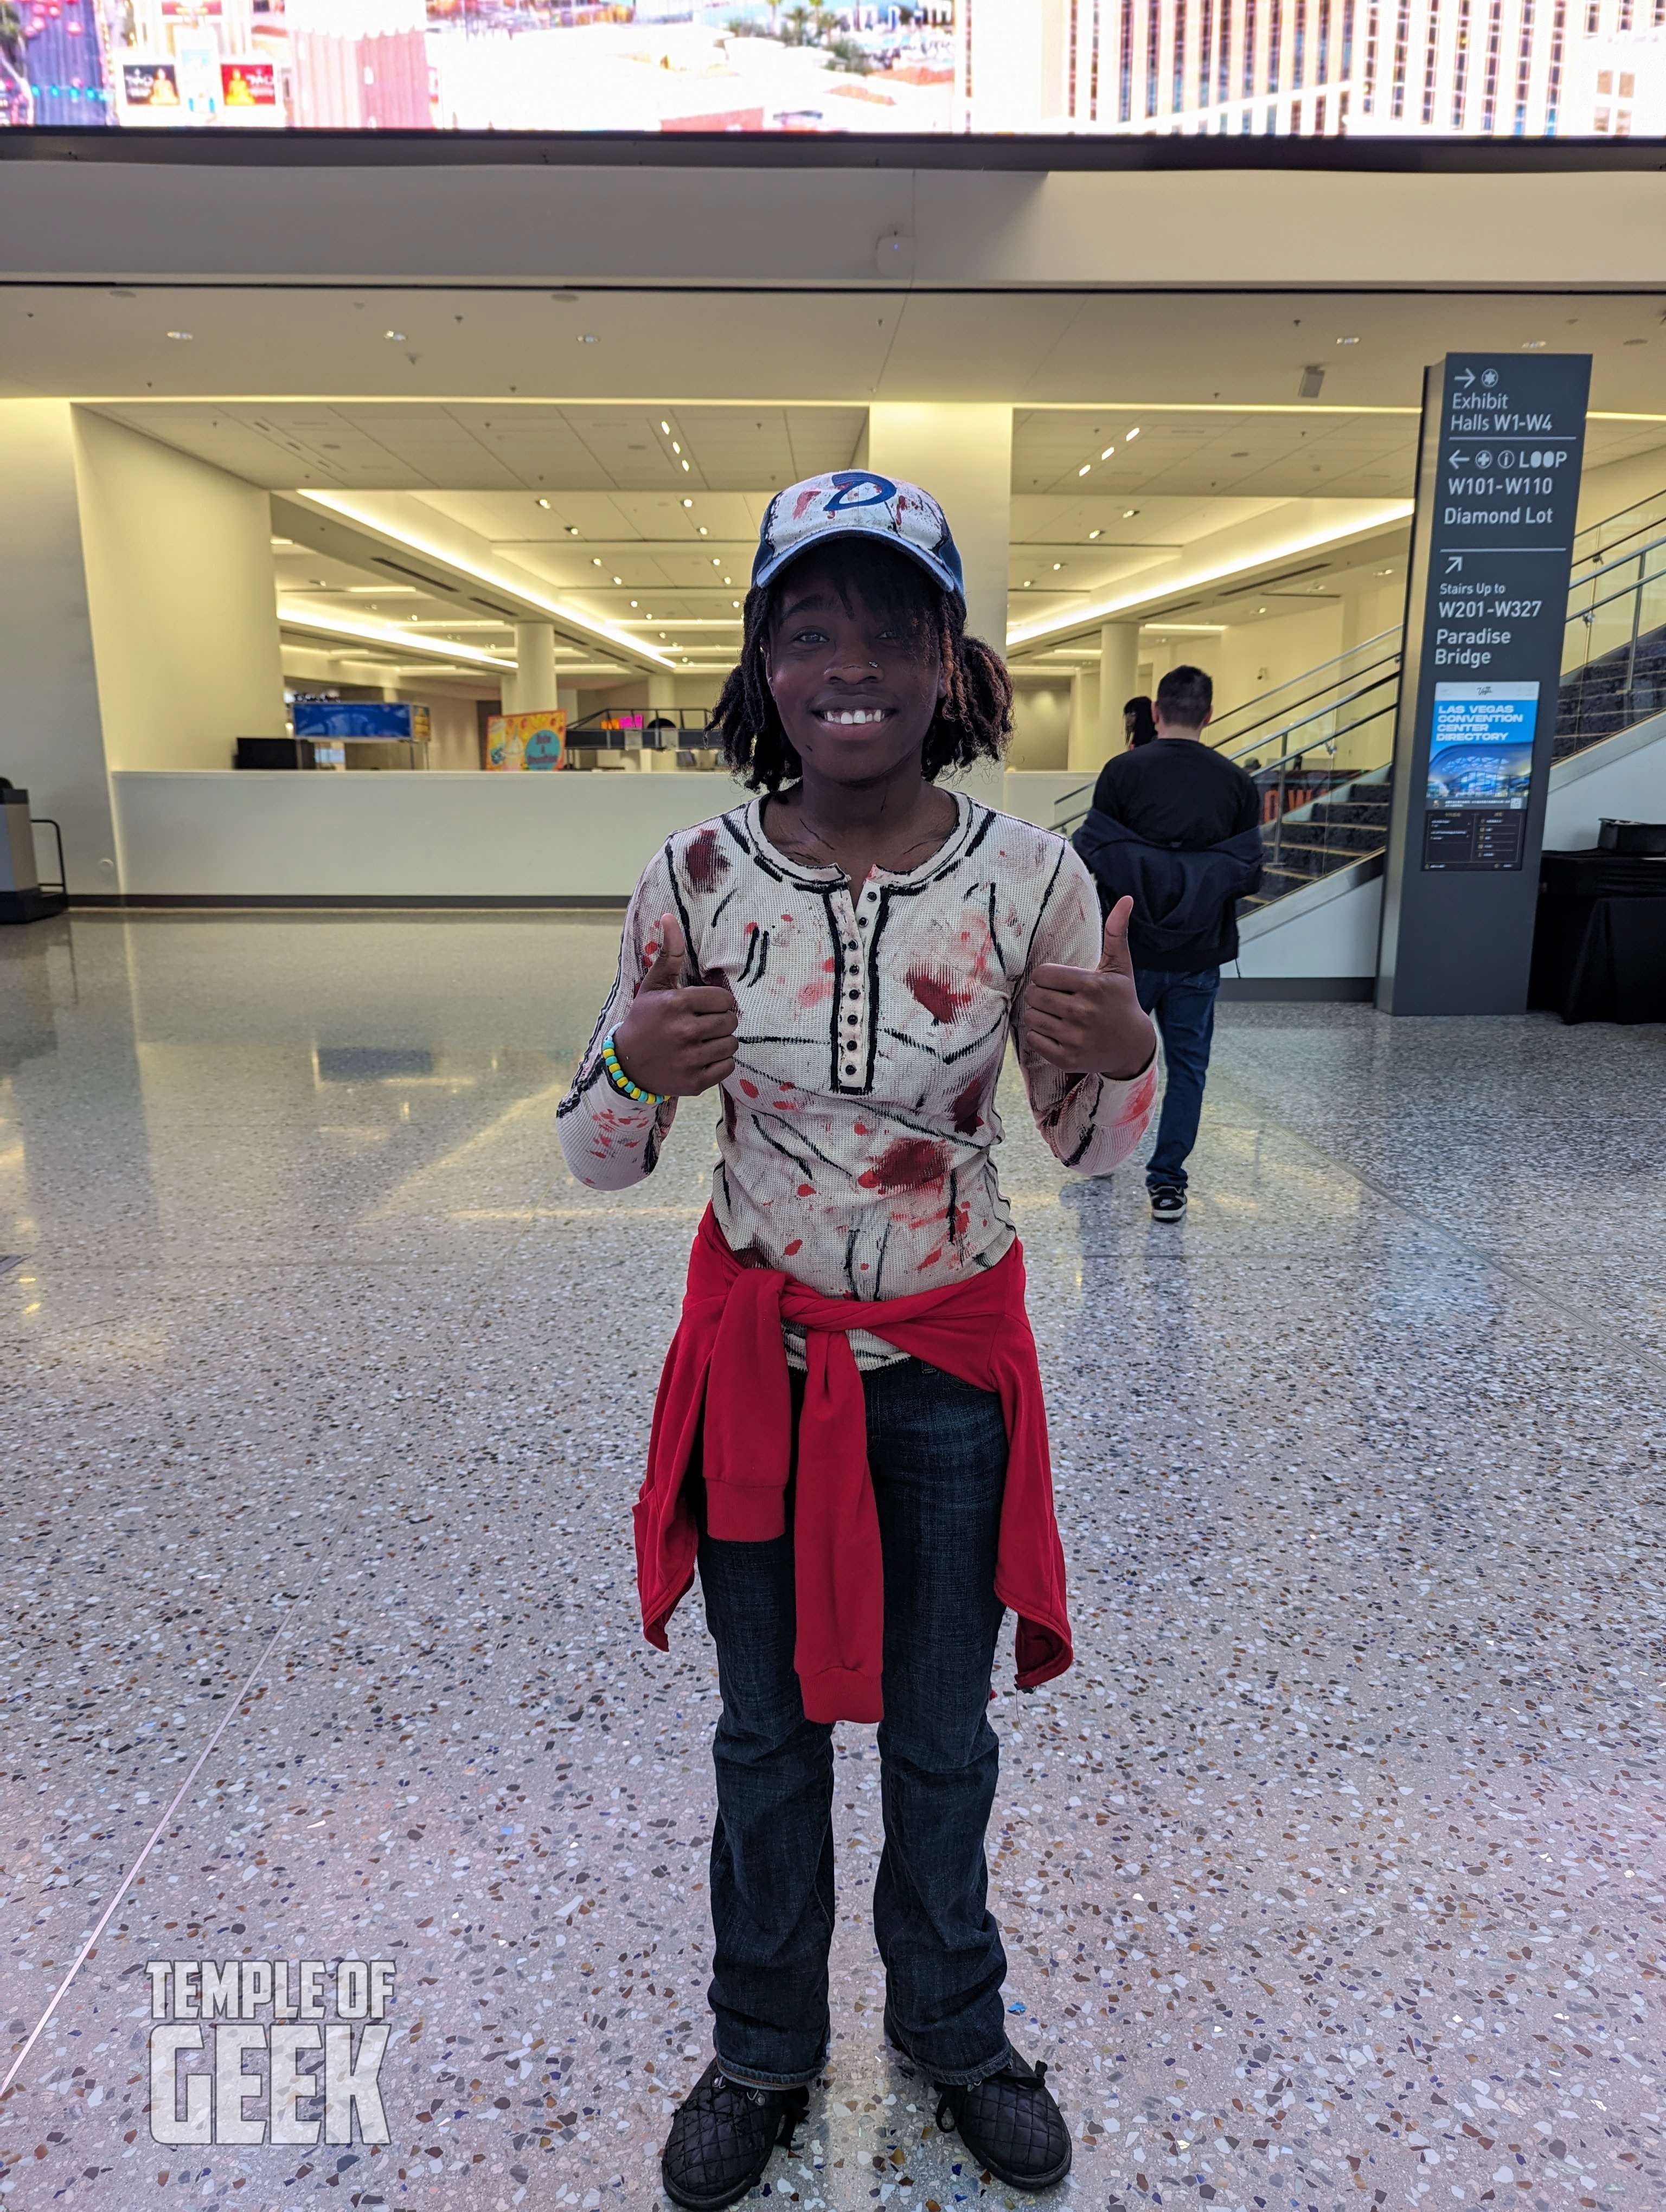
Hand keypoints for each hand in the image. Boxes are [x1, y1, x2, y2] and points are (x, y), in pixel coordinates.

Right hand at [609, 913, 738, 1098]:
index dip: (717, 1003)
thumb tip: (669, 916)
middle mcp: (684, 1031)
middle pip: (730, 1022)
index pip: (724, 1000)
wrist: (627, 1064)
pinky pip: (728, 1067)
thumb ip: (668, 953)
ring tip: (703, 1041)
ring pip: (731, 1045)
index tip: (704, 1007)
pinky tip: (702, 1058)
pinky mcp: (695, 1081)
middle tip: (705, 1025)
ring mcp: (690, 1058)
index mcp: (677, 1003)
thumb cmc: (645, 1019)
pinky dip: (720, 1063)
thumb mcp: (654, 985)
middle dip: (721, 1022)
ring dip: (722, 1042)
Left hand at [1023, 897, 1155, 1079]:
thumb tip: (1126, 899)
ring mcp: (1074, 1038)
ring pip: (1031, 1017)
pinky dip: (1040, 1036)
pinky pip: (1033, 1040)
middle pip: (1033, 996)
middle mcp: (1083, 1012)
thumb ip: (1116, 933)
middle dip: (1040, 995)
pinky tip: (1057, 1032)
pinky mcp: (1066, 1059)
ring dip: (1039, 1015)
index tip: (1059, 983)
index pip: (1041, 975)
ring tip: (1057, 1015)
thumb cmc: (1121, 1001)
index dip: (1046, 977)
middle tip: (1056, 999)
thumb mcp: (1120, 967)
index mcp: (1092, 986)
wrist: (1132, 1046)